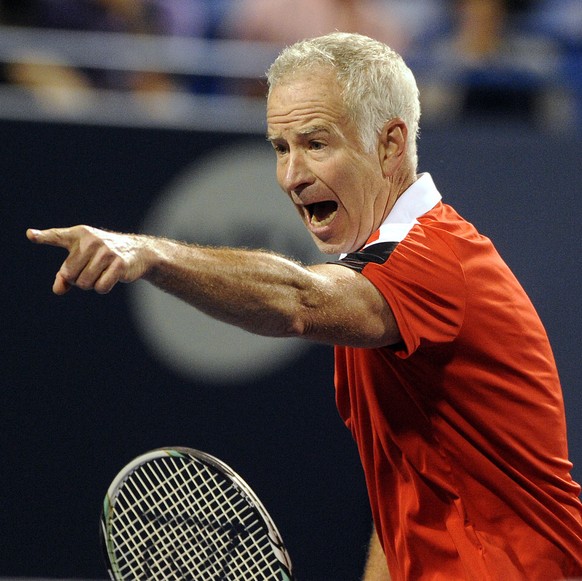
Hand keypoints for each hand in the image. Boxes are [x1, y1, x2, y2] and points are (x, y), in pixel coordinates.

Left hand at [27, 225, 148, 294]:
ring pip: (85, 283)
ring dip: (91, 284)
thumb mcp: (81, 261)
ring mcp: (106, 252)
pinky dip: (103, 288)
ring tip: (102, 272)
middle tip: (91, 270)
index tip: (31, 235)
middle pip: (70, 275)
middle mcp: (91, 241)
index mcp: (78, 235)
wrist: (136, 251)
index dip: (43, 237)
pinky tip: (111, 277)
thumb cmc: (102, 256)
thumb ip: (64, 275)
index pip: (57, 236)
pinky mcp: (119, 264)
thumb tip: (58, 290)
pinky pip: (101, 287)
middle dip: (78, 280)